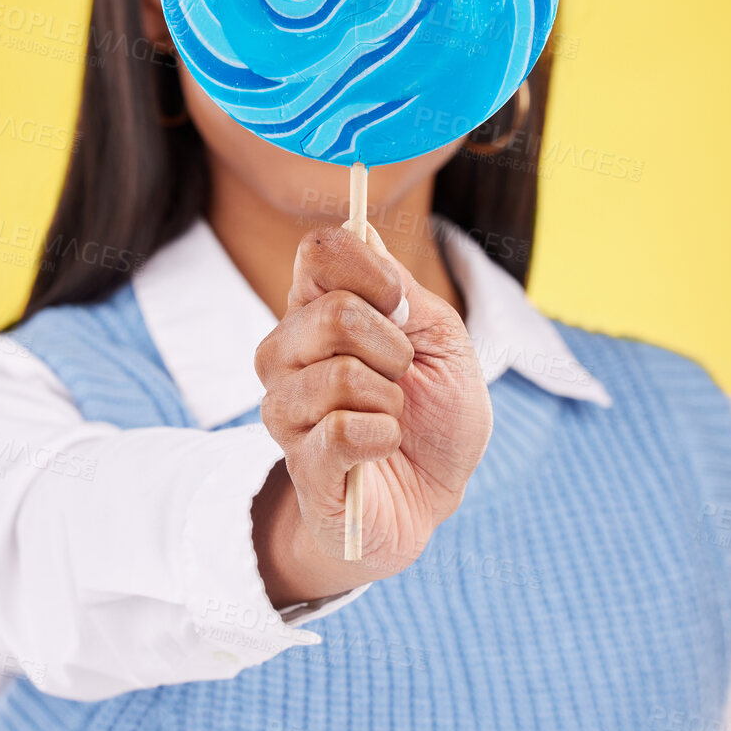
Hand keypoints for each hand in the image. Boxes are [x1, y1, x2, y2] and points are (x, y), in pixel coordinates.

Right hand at [252, 224, 491, 602]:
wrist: (432, 500)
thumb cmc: (436, 416)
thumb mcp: (444, 344)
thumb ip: (405, 293)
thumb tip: (361, 230)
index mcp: (321, 309)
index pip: (319, 251)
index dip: (369, 269)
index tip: (401, 304)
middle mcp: (288, 352)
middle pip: (334, 313)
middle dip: (395, 348)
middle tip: (401, 377)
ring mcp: (286, 408)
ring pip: (338, 375)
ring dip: (390, 400)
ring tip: (391, 418)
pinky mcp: (300, 464)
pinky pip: (341, 431)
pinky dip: (384, 437)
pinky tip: (383, 447)